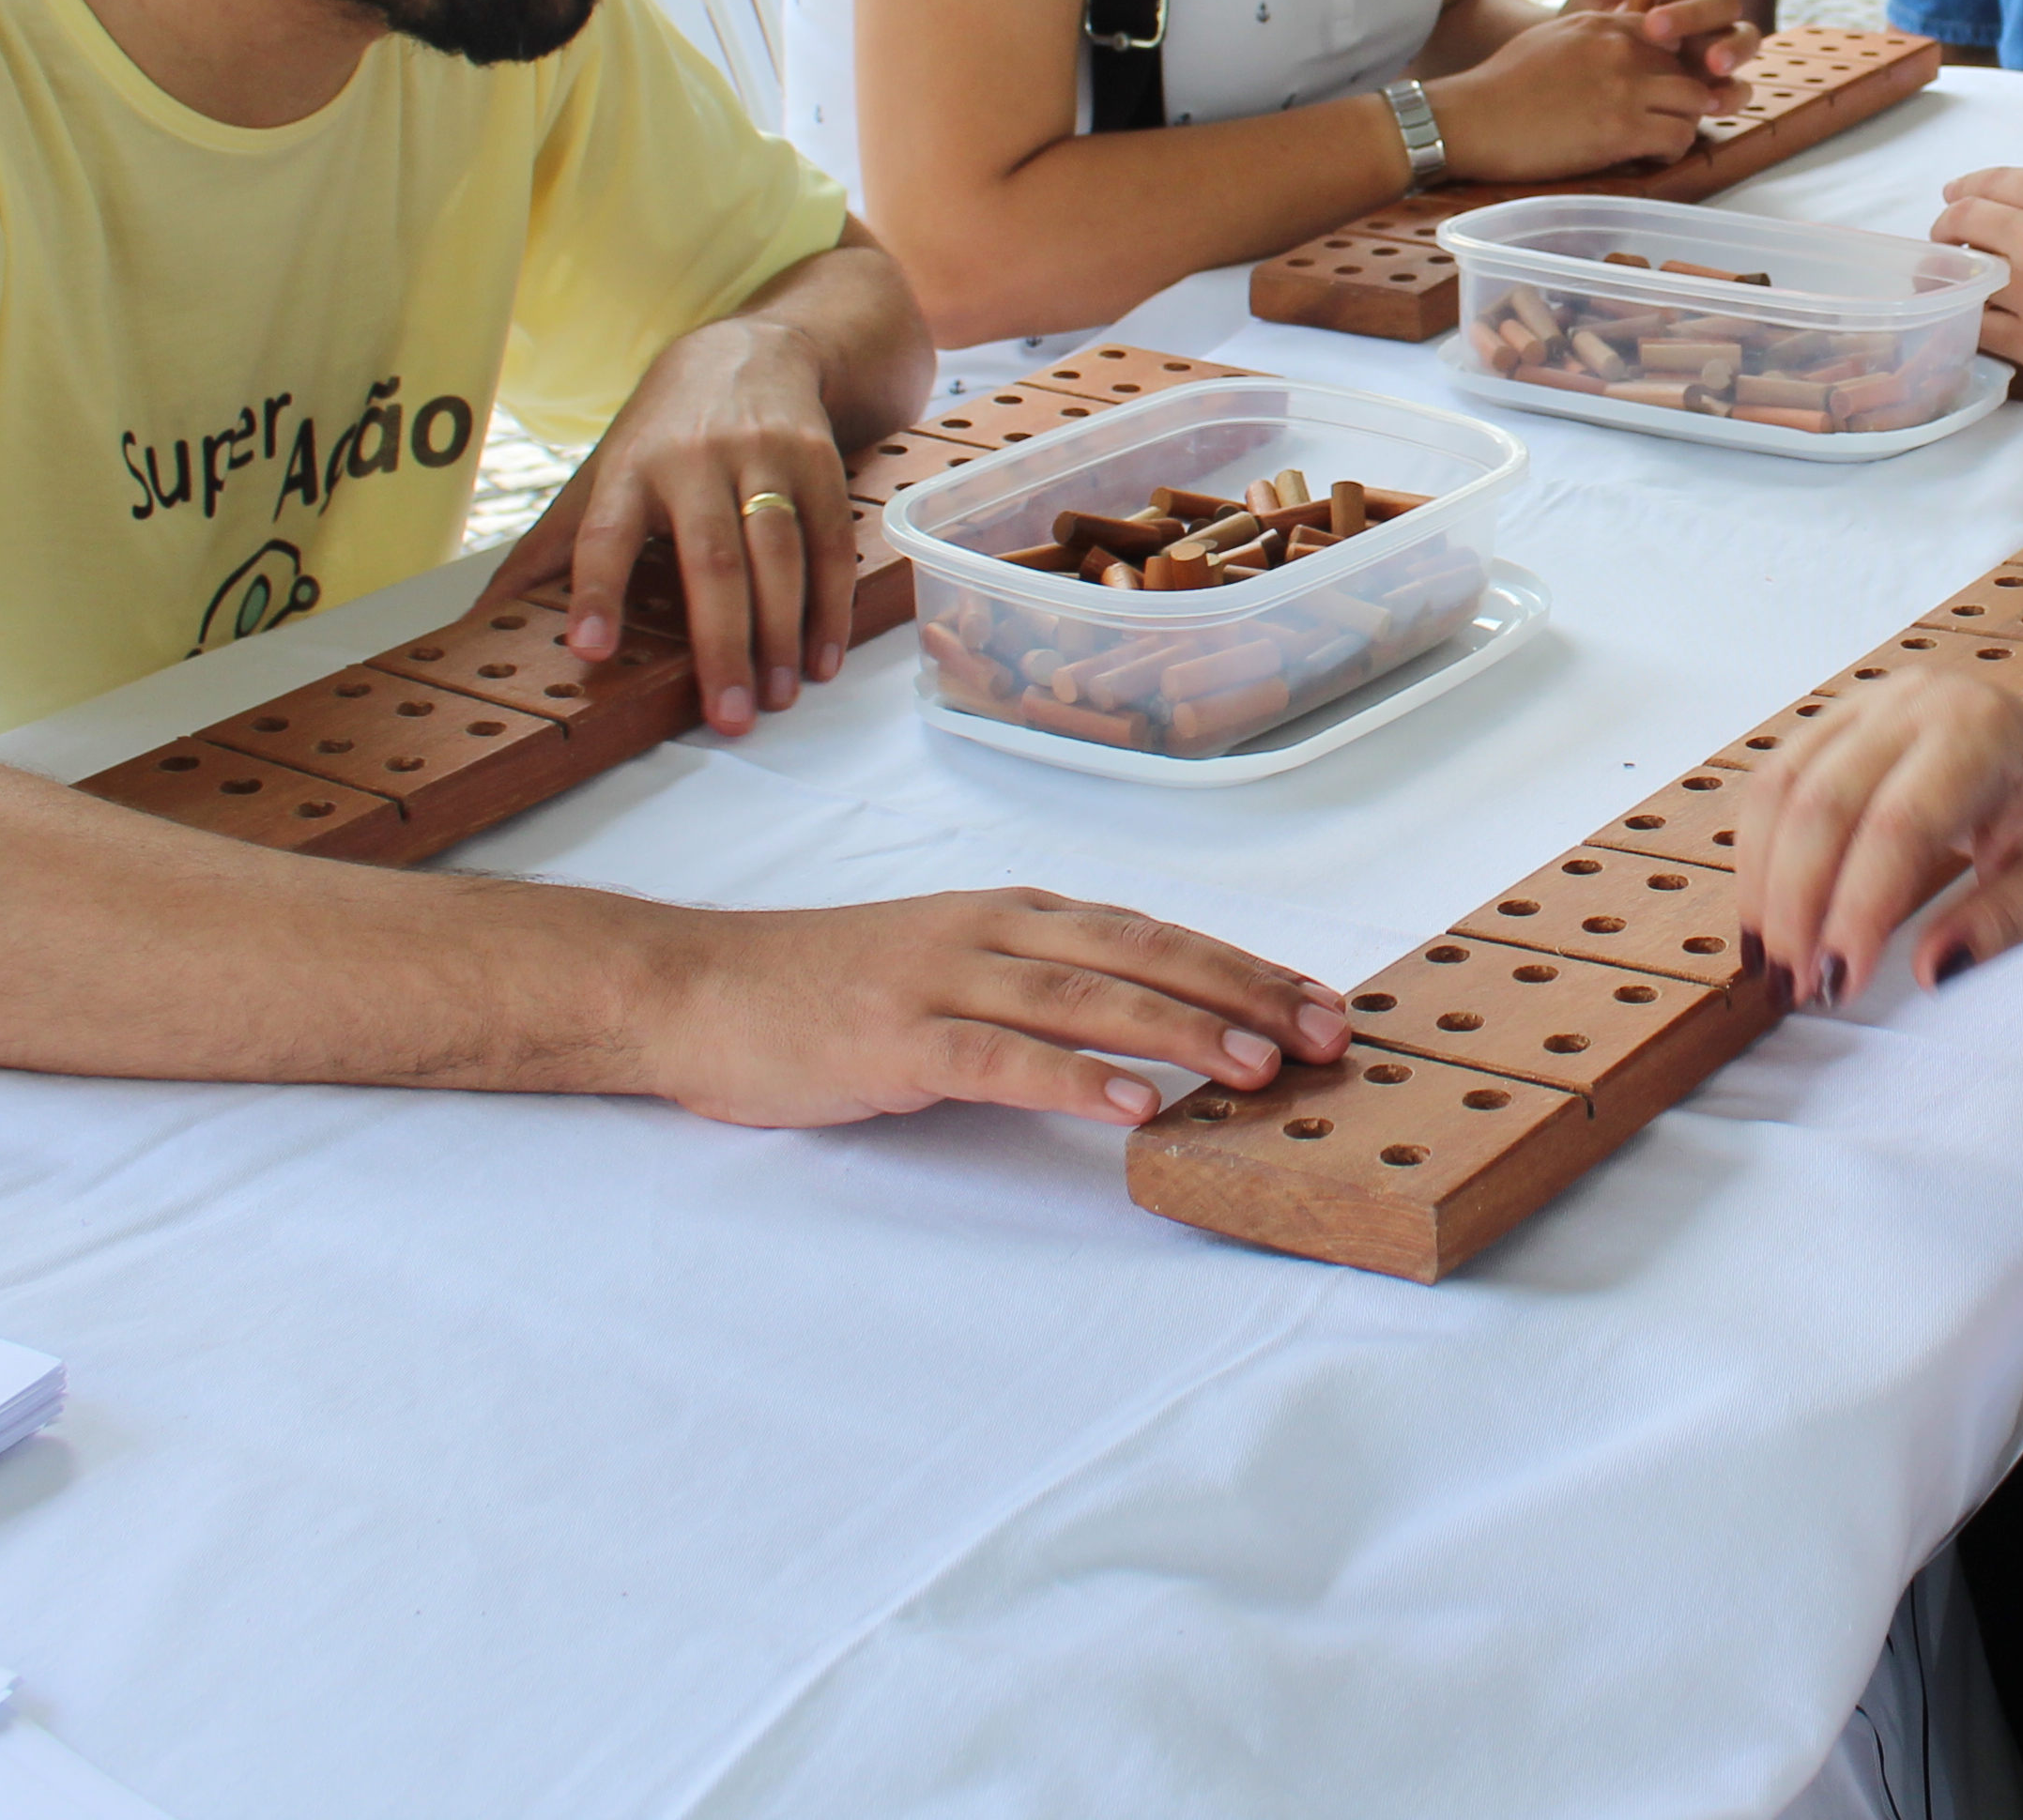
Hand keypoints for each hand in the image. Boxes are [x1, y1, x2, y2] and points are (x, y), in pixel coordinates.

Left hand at [475, 314, 855, 735]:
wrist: (752, 350)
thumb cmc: (664, 431)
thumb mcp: (601, 473)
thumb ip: (549, 549)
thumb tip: (480, 619)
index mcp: (631, 468)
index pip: (606, 533)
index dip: (597, 590)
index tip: (590, 648)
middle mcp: (696, 458)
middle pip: (711, 558)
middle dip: (722, 643)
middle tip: (730, 716)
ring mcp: (764, 456)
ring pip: (778, 552)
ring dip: (782, 632)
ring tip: (778, 698)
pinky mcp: (818, 461)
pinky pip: (830, 541)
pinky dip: (829, 604)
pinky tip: (820, 656)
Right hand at [633, 889, 1354, 1128]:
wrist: (697, 987)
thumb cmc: (828, 988)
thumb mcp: (952, 963)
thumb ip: (1040, 983)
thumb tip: (1150, 1023)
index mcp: (1015, 913)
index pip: (1154, 933)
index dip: (1243, 966)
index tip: (1321, 1003)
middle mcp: (994, 931)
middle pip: (1143, 955)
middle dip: (1243, 993)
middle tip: (1325, 1035)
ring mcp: (943, 980)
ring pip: (1086, 999)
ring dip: (1181, 1031)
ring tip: (1258, 1069)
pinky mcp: (895, 1039)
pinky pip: (1000, 1058)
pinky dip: (1073, 1081)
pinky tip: (1134, 1108)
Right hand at [1428, 1, 1731, 180]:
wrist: (1473, 119)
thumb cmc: (1503, 84)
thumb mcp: (1554, 37)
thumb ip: (1595, 35)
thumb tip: (1620, 46)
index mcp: (1604, 24)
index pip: (1672, 33)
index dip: (1673, 63)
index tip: (1663, 87)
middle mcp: (1622, 49)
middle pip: (1690, 66)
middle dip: (1686, 94)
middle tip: (1667, 117)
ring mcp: (1626, 87)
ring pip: (1696, 101)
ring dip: (1684, 122)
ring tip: (1660, 139)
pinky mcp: (1622, 129)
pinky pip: (1679, 137)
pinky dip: (1673, 150)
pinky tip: (1649, 156)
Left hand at [1560, 0, 1759, 91]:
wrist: (1571, 69)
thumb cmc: (1592, 17)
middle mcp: (1713, 12)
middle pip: (1729, 3)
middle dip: (1695, 13)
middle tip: (1655, 27)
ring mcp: (1718, 48)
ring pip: (1747, 41)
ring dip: (1731, 49)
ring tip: (1710, 63)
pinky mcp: (1715, 87)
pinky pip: (1739, 89)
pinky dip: (1732, 95)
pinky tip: (1711, 101)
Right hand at [1736, 668, 2022, 1004]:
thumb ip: (2007, 921)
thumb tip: (1932, 970)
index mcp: (1985, 733)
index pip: (1899, 823)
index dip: (1857, 907)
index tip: (1841, 984)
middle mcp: (1917, 703)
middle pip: (1822, 802)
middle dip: (1796, 904)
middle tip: (1798, 988)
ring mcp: (1870, 704)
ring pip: (1779, 788)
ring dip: (1763, 884)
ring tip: (1774, 966)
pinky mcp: (1839, 722)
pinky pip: (1775, 784)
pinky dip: (1758, 857)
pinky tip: (1767, 920)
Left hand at [1935, 94, 2022, 394]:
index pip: (1995, 183)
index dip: (1968, 186)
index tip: (1956, 195)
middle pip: (1966, 222)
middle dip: (1948, 223)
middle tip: (1947, 232)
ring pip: (1962, 274)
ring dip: (1948, 268)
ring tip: (1950, 272)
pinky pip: (1976, 327)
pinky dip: (1962, 316)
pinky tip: (1964, 312)